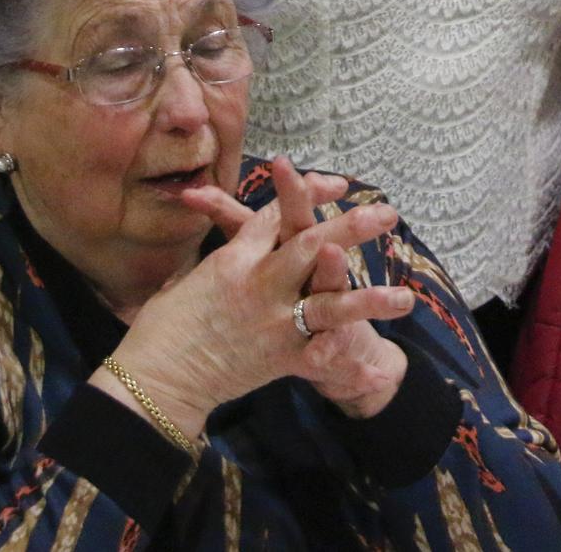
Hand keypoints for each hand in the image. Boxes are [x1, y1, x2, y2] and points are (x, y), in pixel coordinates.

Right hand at [116, 160, 413, 431]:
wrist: (155, 378)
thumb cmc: (160, 328)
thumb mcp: (187, 279)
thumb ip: (221, 258)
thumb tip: (242, 238)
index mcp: (233, 260)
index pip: (276, 216)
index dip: (306, 194)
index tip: (334, 183)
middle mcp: (258, 285)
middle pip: (311, 244)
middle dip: (351, 227)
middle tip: (385, 213)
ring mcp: (272, 323)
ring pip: (329, 304)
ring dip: (369, 300)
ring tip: (405, 299)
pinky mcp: (278, 359)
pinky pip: (320, 359)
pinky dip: (348, 366)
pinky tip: (378, 370)